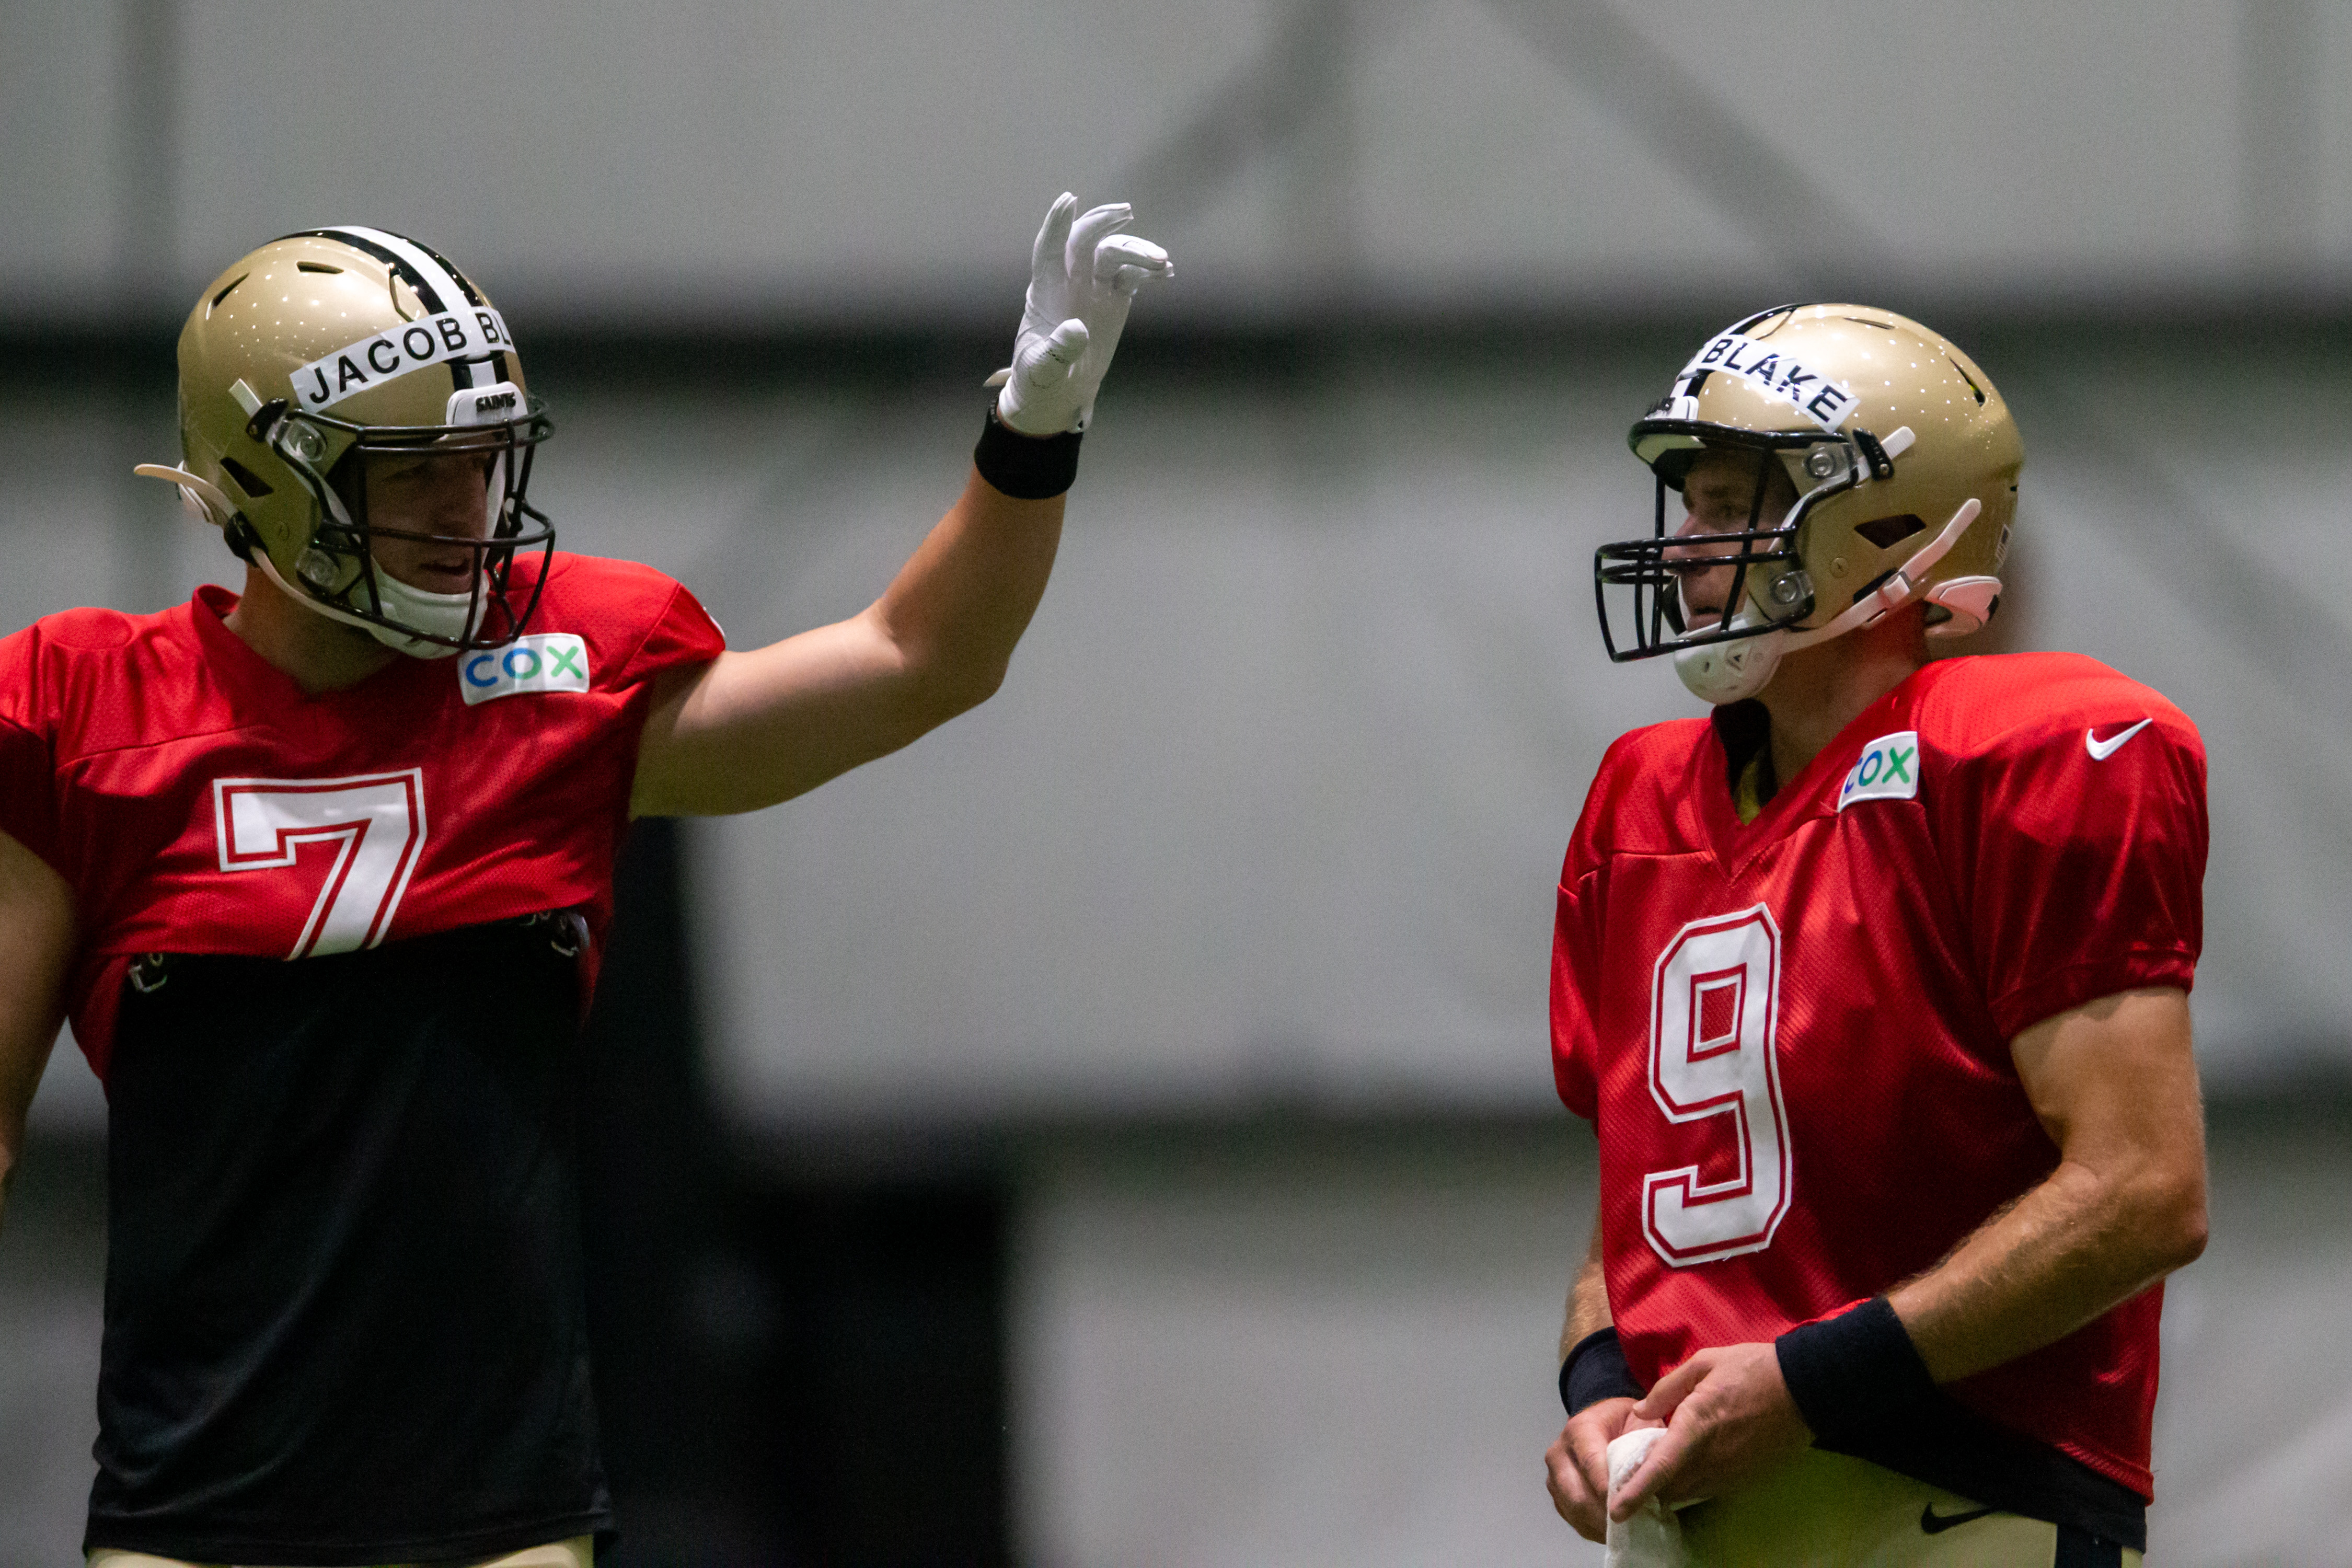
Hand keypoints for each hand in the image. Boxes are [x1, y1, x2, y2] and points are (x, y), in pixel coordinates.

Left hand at [990, 192, 1171, 434]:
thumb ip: (1057, 351)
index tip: (1069, 200)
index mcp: (1045, 292)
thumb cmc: (1041, 378)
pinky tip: (1167, 274)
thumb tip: (1076, 329)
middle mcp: (1070, 282)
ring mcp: (1094, 288)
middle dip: (1103, 222)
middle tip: (1126, 212)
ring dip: (1138, 251)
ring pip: (1115, 254)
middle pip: (1085, 240)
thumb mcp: (1042, 370)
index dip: (1057, 224)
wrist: (1060, 390)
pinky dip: (1150, 272)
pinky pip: (1133, 275)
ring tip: (1163, 263)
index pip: (1048, 250)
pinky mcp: (1115, 299)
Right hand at [1545, 1396, 1663, 1541]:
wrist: (1604, 1423)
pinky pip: (1572, 1519)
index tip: (1626, 1505)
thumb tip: (1655, 1477)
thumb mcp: (1642, 1422)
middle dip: (1603, 1514)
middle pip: (1576, 1493)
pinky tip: (1614, 1531)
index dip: (1607, 1486)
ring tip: (1625, 1532)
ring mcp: (1554, 1476)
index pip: (1591, 1461)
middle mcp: (1559, 1453)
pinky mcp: (1557, 1494)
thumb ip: (1646, 1444)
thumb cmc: (1626, 1423)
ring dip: (1599, 1525)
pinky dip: (1593, 1529)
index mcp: (1579, 1429)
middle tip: (1630, 1526)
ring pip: (1573, 1510)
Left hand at [1609, 1341, 1810, 1521]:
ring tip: (1658, 1470)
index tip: (1616, 1511)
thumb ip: (1667, 1390)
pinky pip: (1711, 1488)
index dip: (1636, 1492)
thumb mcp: (1704, 1363)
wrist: (1805, 1387)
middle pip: (1670, 1487)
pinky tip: (1690, 1466)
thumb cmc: (1752, 1369)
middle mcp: (1712, 1457)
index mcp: (1696, 1426)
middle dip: (1649, 1487)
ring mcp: (1732, 1471)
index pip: (1660, 1468)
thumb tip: (1640, 1412)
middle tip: (1631, 1474)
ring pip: (1690, 1491)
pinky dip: (1694, 1483)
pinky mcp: (1747, 1477)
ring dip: (1671, 1486)